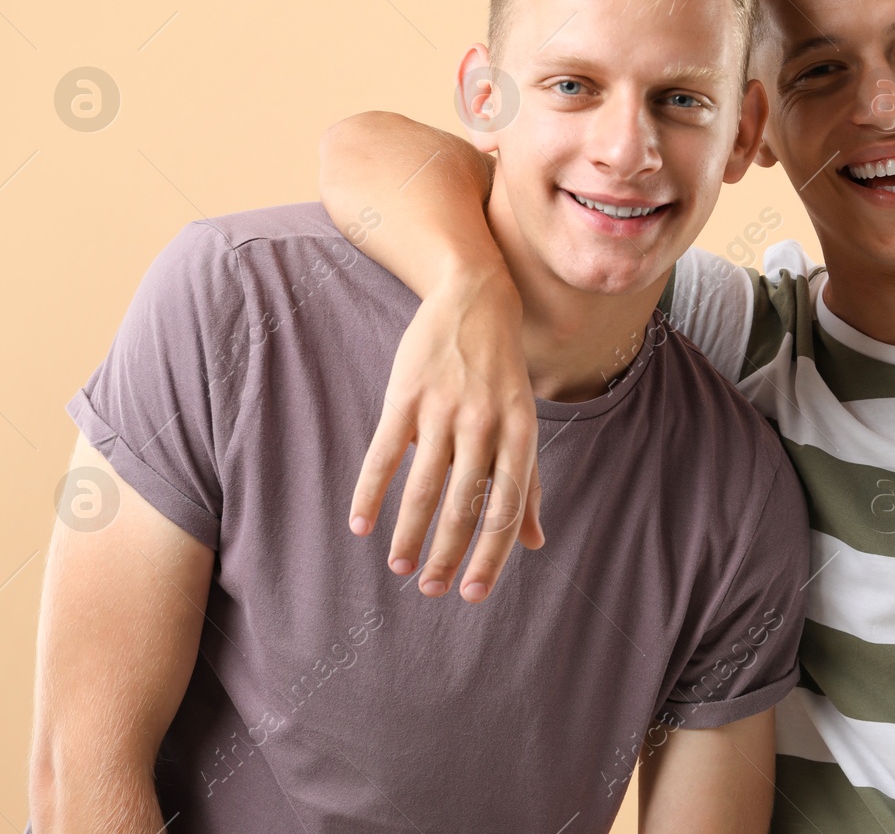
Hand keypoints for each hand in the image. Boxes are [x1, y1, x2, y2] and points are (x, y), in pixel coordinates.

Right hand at [348, 268, 541, 601]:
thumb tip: (534, 542)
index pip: (507, 508)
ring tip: (399, 568)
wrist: (476, 298)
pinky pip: (384, 454)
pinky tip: (360, 525)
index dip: (491, 556)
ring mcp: (443, 408)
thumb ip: (528, 483)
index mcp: (520, 434)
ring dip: (408, 534)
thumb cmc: (503, 373)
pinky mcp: (405, 394)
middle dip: (446, 554)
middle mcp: (485, 424)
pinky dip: (370, 493)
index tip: (473, 595)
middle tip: (431, 591)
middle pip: (464, 503)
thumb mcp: (524, 422)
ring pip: (423, 486)